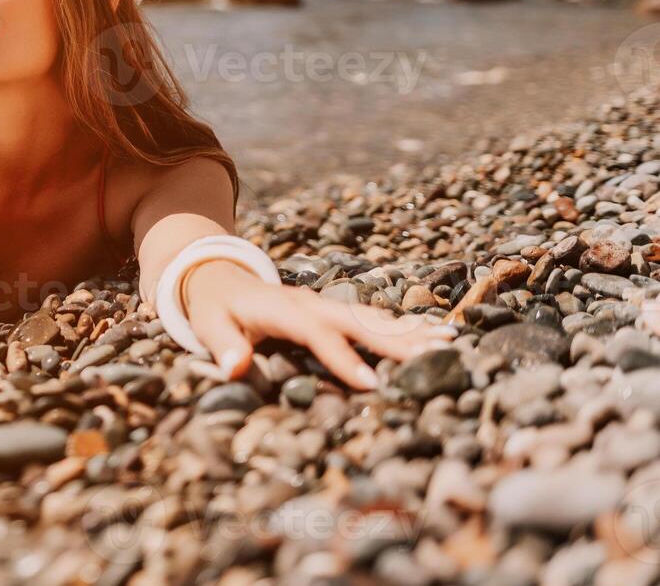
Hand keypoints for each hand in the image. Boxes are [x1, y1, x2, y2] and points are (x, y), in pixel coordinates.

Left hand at [182, 260, 458, 389]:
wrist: (218, 276)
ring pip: (372, 317)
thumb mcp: (209, 327)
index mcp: (283, 310)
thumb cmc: (213, 309)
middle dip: (396, 339)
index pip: (316, 334)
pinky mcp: (335, 310)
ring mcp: (326, 304)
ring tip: (450, 340)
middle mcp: (312, 303)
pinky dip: (404, 326)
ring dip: (410, 330)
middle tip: (436, 353)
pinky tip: (435, 334)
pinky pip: (373, 319)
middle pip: (358, 322)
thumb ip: (224, 348)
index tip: (370, 383)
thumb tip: (234, 369)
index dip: (342, 358)